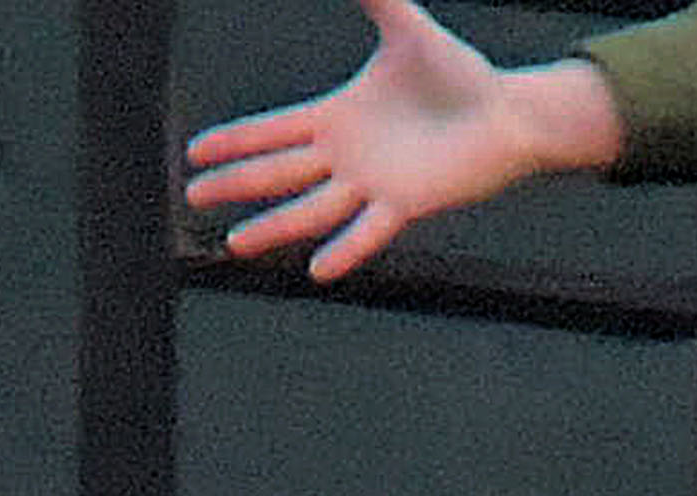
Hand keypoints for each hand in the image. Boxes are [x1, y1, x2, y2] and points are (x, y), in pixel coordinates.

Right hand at [183, 4, 623, 278]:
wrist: (502, 114)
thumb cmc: (457, 75)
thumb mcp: (405, 27)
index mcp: (337, 118)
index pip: (274, 131)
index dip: (235, 140)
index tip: (197, 152)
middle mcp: (346, 157)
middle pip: (278, 173)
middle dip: (235, 184)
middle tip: (193, 196)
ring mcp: (372, 184)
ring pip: (311, 209)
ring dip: (274, 226)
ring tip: (237, 243)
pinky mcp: (404, 204)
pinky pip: (368, 231)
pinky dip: (345, 249)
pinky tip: (318, 267)